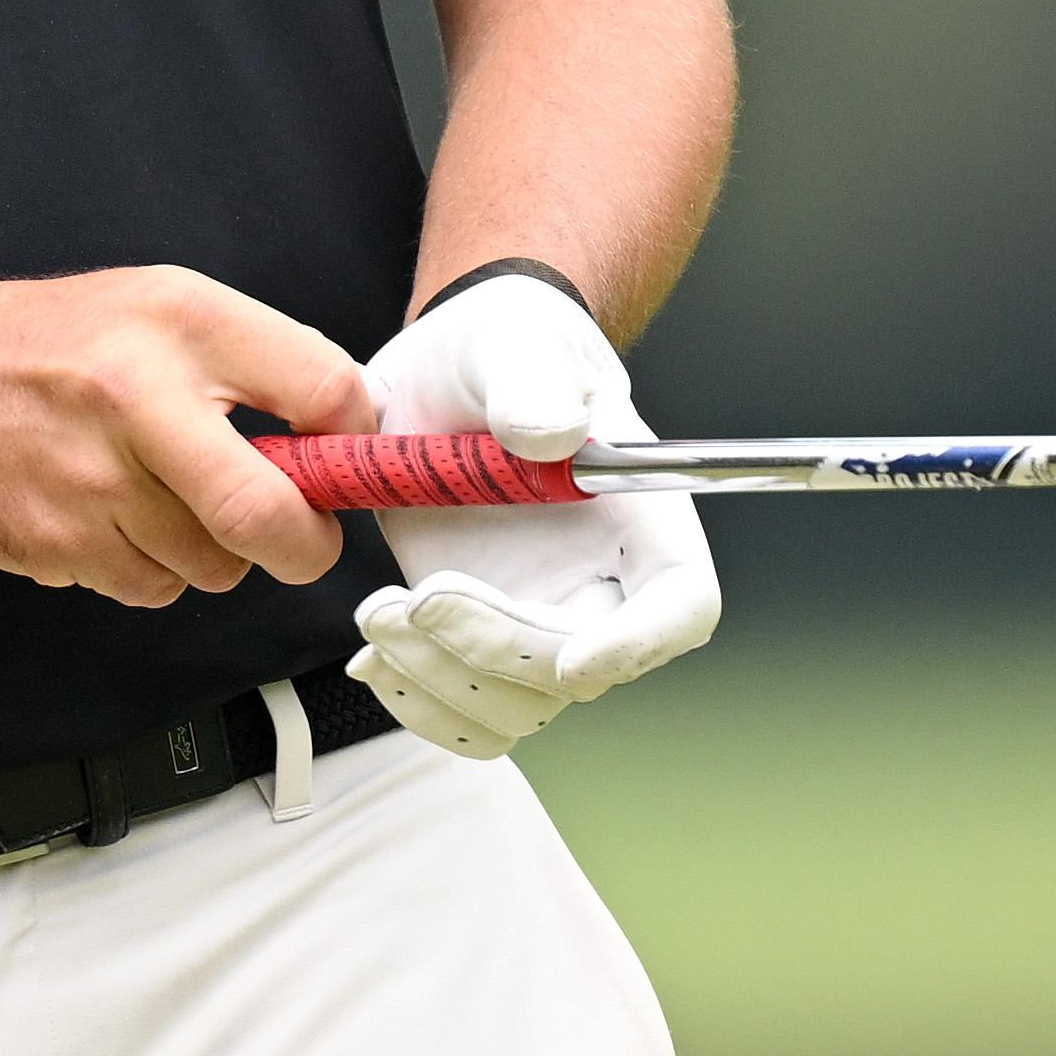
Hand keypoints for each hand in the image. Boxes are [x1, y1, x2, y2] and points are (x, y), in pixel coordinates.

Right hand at [0, 267, 367, 606]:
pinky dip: (150, 570)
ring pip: (212, 566)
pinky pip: (151, 589)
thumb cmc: (41, 344)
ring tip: (164, 496)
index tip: (350, 456)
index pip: (322, 388)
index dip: (355, 439)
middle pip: (270, 514)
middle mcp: (136, 396)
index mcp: (178, 319)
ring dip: (211, 551)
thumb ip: (251, 360)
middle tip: (303, 537)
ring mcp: (91, 481)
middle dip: (305, 543)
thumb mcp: (156, 306)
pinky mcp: (58, 545)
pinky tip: (110, 517)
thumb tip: (342, 433)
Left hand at [343, 272, 720, 757]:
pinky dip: (413, 698)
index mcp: (638, 513)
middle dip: (494, 650)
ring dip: (438, 680)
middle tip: (421, 598)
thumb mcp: (517, 344)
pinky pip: (461, 710)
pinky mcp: (472, 636)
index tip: (570, 658)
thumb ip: (534, 382)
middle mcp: (597, 580)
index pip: (681, 603)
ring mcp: (534, 616)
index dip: (638, 645)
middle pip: (580, 670)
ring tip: (379, 613)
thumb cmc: (504, 348)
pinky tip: (375, 647)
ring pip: (513, 708)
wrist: (442, 372)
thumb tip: (549, 433)